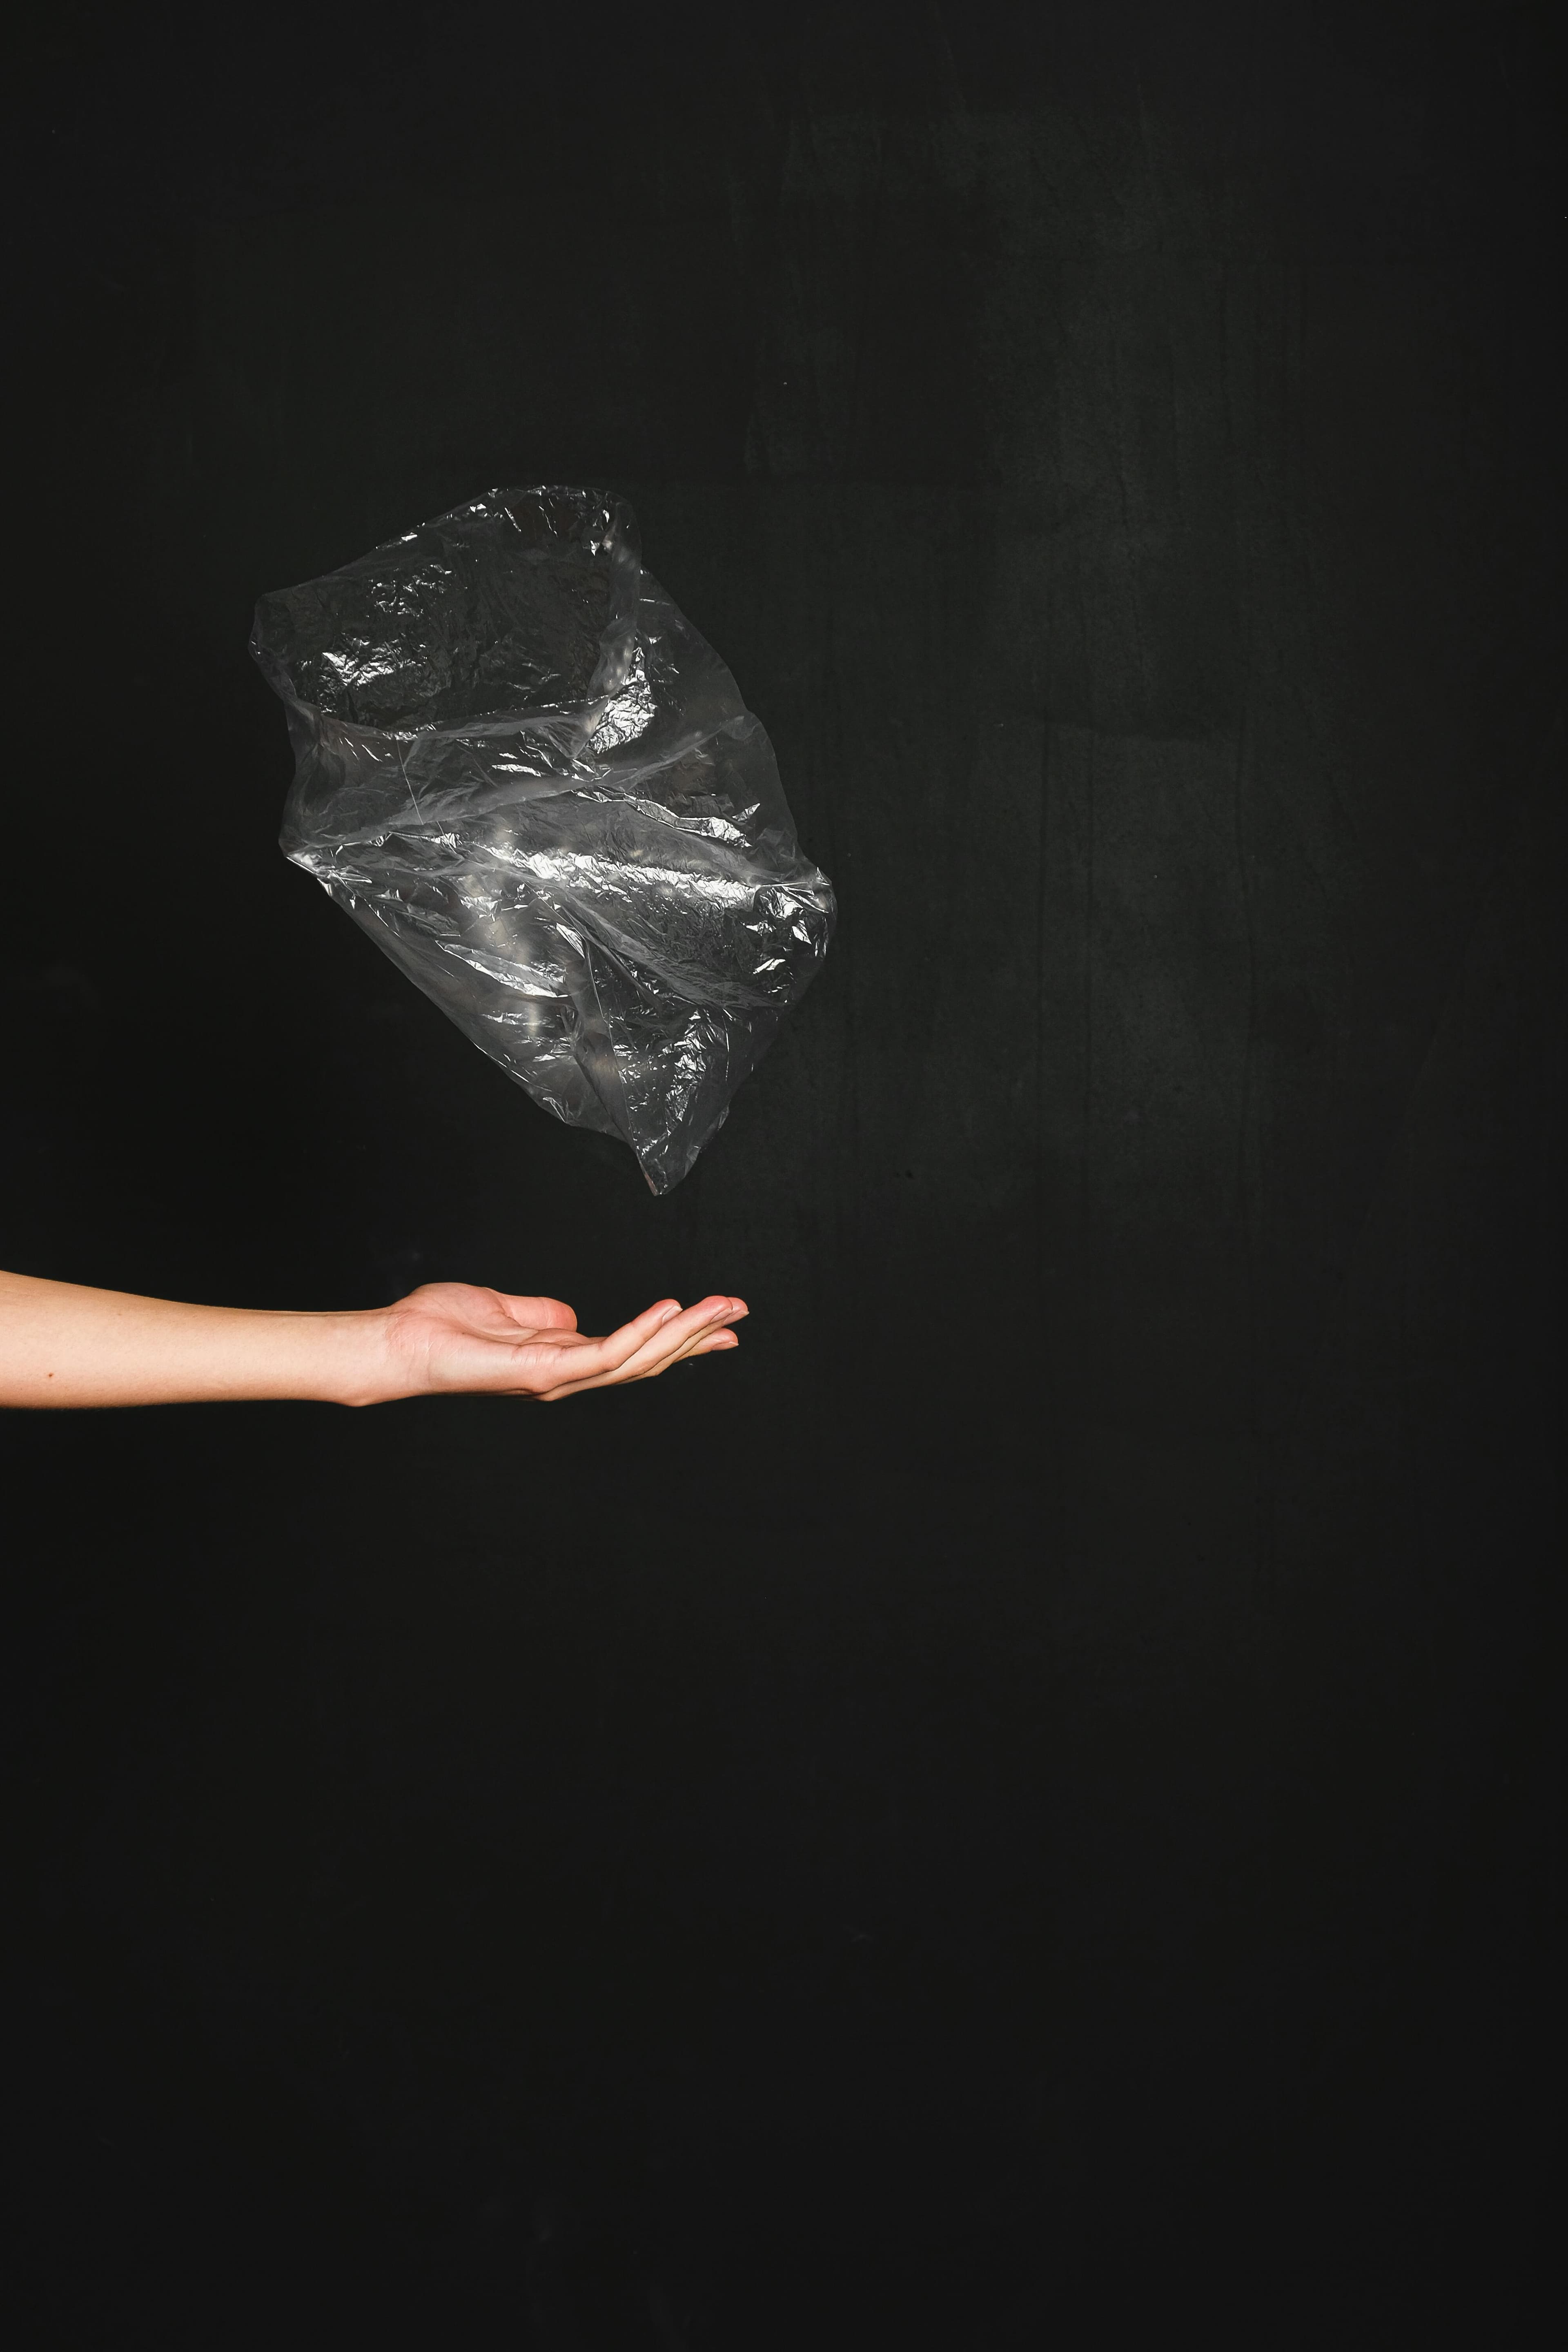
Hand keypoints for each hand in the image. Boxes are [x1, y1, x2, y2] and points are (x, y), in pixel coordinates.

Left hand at [371, 1284, 747, 1403]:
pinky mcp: (543, 1371)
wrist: (399, 1342)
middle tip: (739, 1313)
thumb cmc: (441, 1325)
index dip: (678, 1338)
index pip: (634, 1352)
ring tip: (722, 1308)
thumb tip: (570, 1316)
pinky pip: (605, 1354)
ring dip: (684, 1333)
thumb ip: (544, 1315)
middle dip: (697, 1338)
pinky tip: (670, 1311)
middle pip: (648, 1361)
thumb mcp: (505, 1309)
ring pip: (638, 1360)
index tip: (719, 1321)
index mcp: (562, 1361)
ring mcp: (558, 1378)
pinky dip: (641, 1332)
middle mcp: (567, 1376)